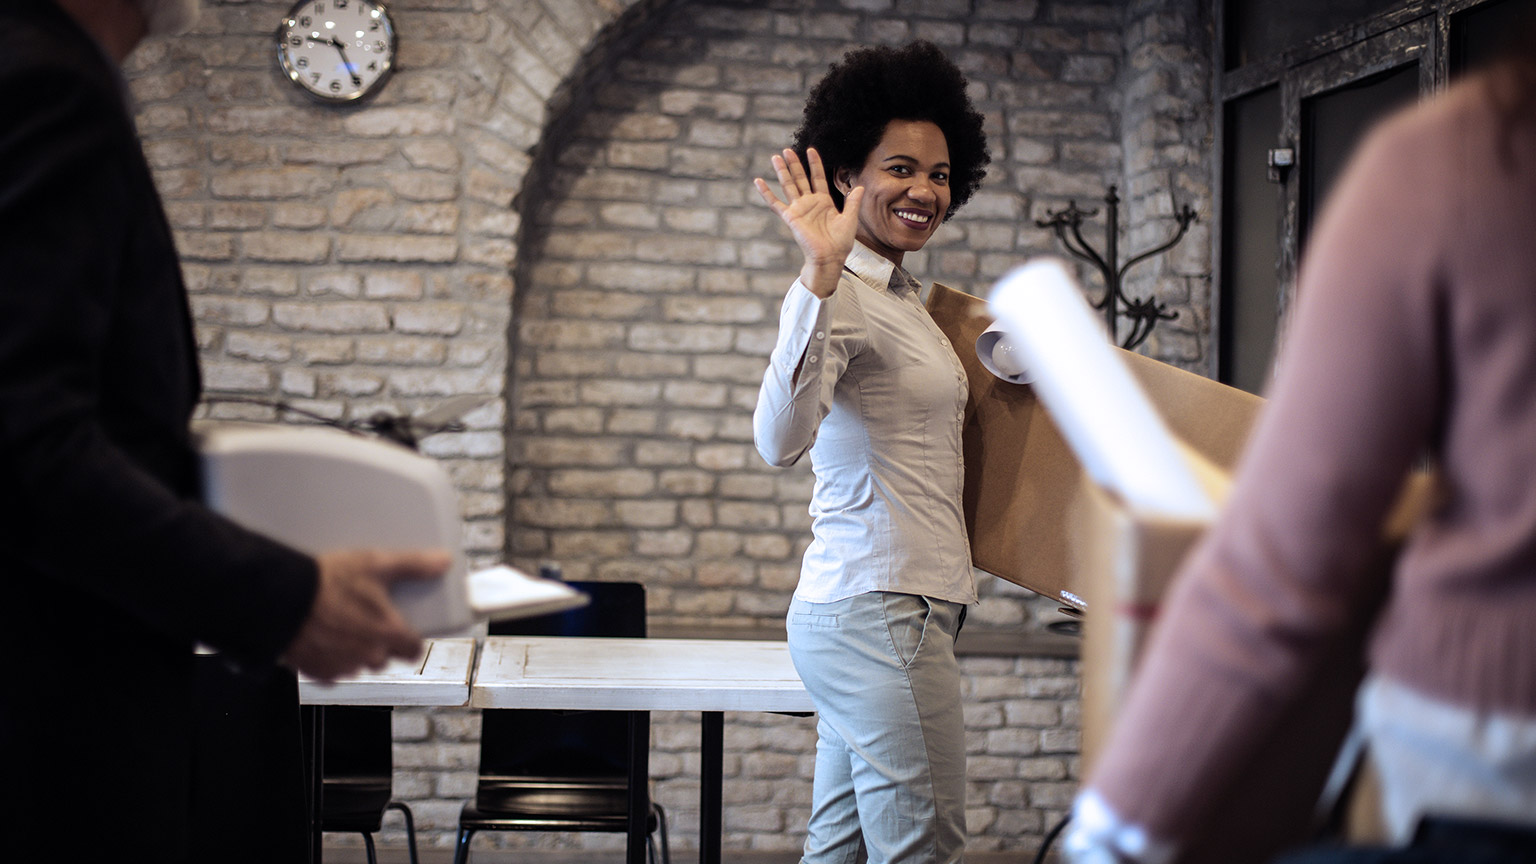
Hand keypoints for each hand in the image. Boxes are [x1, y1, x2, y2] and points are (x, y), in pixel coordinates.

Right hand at [282, 548, 450, 681]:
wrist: (280, 599)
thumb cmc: (327, 583)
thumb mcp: (375, 564)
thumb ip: (413, 565)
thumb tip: (442, 562)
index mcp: (388, 634)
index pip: (414, 649)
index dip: (410, 638)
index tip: (403, 627)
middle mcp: (368, 656)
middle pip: (386, 657)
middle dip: (380, 642)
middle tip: (366, 618)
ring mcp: (343, 667)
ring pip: (359, 663)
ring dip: (356, 649)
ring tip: (342, 623)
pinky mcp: (318, 672)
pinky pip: (333, 670)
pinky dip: (331, 657)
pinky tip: (324, 635)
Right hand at [753, 147, 863, 298]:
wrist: (830, 257)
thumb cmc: (840, 242)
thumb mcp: (850, 219)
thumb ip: (853, 202)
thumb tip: (860, 187)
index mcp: (823, 201)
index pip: (817, 177)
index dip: (814, 164)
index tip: (811, 150)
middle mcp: (809, 203)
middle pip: (800, 178)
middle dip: (794, 164)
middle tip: (787, 150)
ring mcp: (799, 209)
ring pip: (788, 186)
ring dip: (782, 172)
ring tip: (776, 157)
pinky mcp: (790, 217)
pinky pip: (775, 203)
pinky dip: (766, 193)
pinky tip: (758, 181)